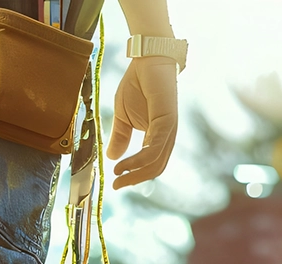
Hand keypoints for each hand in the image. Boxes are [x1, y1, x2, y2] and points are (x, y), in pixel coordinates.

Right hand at [107, 56, 178, 188]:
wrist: (146, 59)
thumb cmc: (137, 84)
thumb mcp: (123, 116)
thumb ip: (120, 137)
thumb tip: (112, 158)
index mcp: (158, 136)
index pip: (151, 163)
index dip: (134, 175)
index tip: (115, 182)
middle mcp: (167, 136)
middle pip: (155, 167)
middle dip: (135, 179)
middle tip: (116, 186)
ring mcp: (169, 129)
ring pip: (156, 161)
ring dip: (136, 172)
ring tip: (118, 175)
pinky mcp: (167, 121)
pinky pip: (154, 148)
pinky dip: (138, 159)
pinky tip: (123, 163)